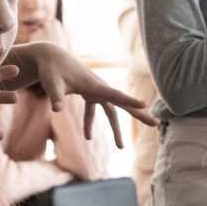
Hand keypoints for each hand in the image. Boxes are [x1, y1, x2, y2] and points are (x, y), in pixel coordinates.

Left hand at [0, 41, 155, 146]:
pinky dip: (91, 123)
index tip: (145, 105)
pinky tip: (88, 137)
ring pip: (111, 111)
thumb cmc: (51, 70)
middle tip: (155, 124)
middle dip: (138, 114)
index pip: (116, 95)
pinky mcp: (88, 93)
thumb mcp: (52, 83)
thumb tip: (56, 110)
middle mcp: (99, 88)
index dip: (130, 100)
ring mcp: (95, 90)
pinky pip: (94, 110)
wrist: (50, 57)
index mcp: (94, 86)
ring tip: (120, 147)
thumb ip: (55, 96)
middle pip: (122, 104)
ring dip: (115, 129)